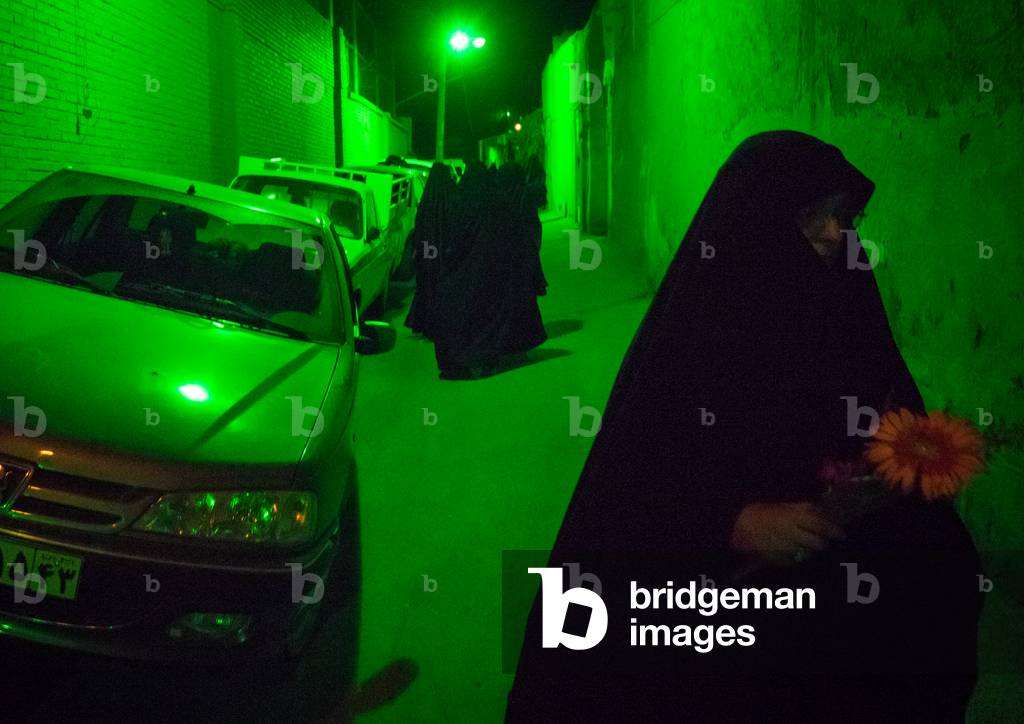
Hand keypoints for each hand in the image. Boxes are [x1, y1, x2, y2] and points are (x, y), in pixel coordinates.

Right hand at [730, 502, 845, 566]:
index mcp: (793, 516)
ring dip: (812, 552)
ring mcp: (785, 549)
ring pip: (808, 554)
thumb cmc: (760, 512)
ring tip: (812, 549)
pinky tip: (796, 555)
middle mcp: (792, 533)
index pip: (821, 525)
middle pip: (818, 543)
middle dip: (824, 544)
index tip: (842, 535)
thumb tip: (822, 514)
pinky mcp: (779, 561)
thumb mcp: (782, 506)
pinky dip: (798, 559)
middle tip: (828, 543)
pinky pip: (795, 562)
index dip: (834, 531)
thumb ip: (802, 510)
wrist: (736, 526)